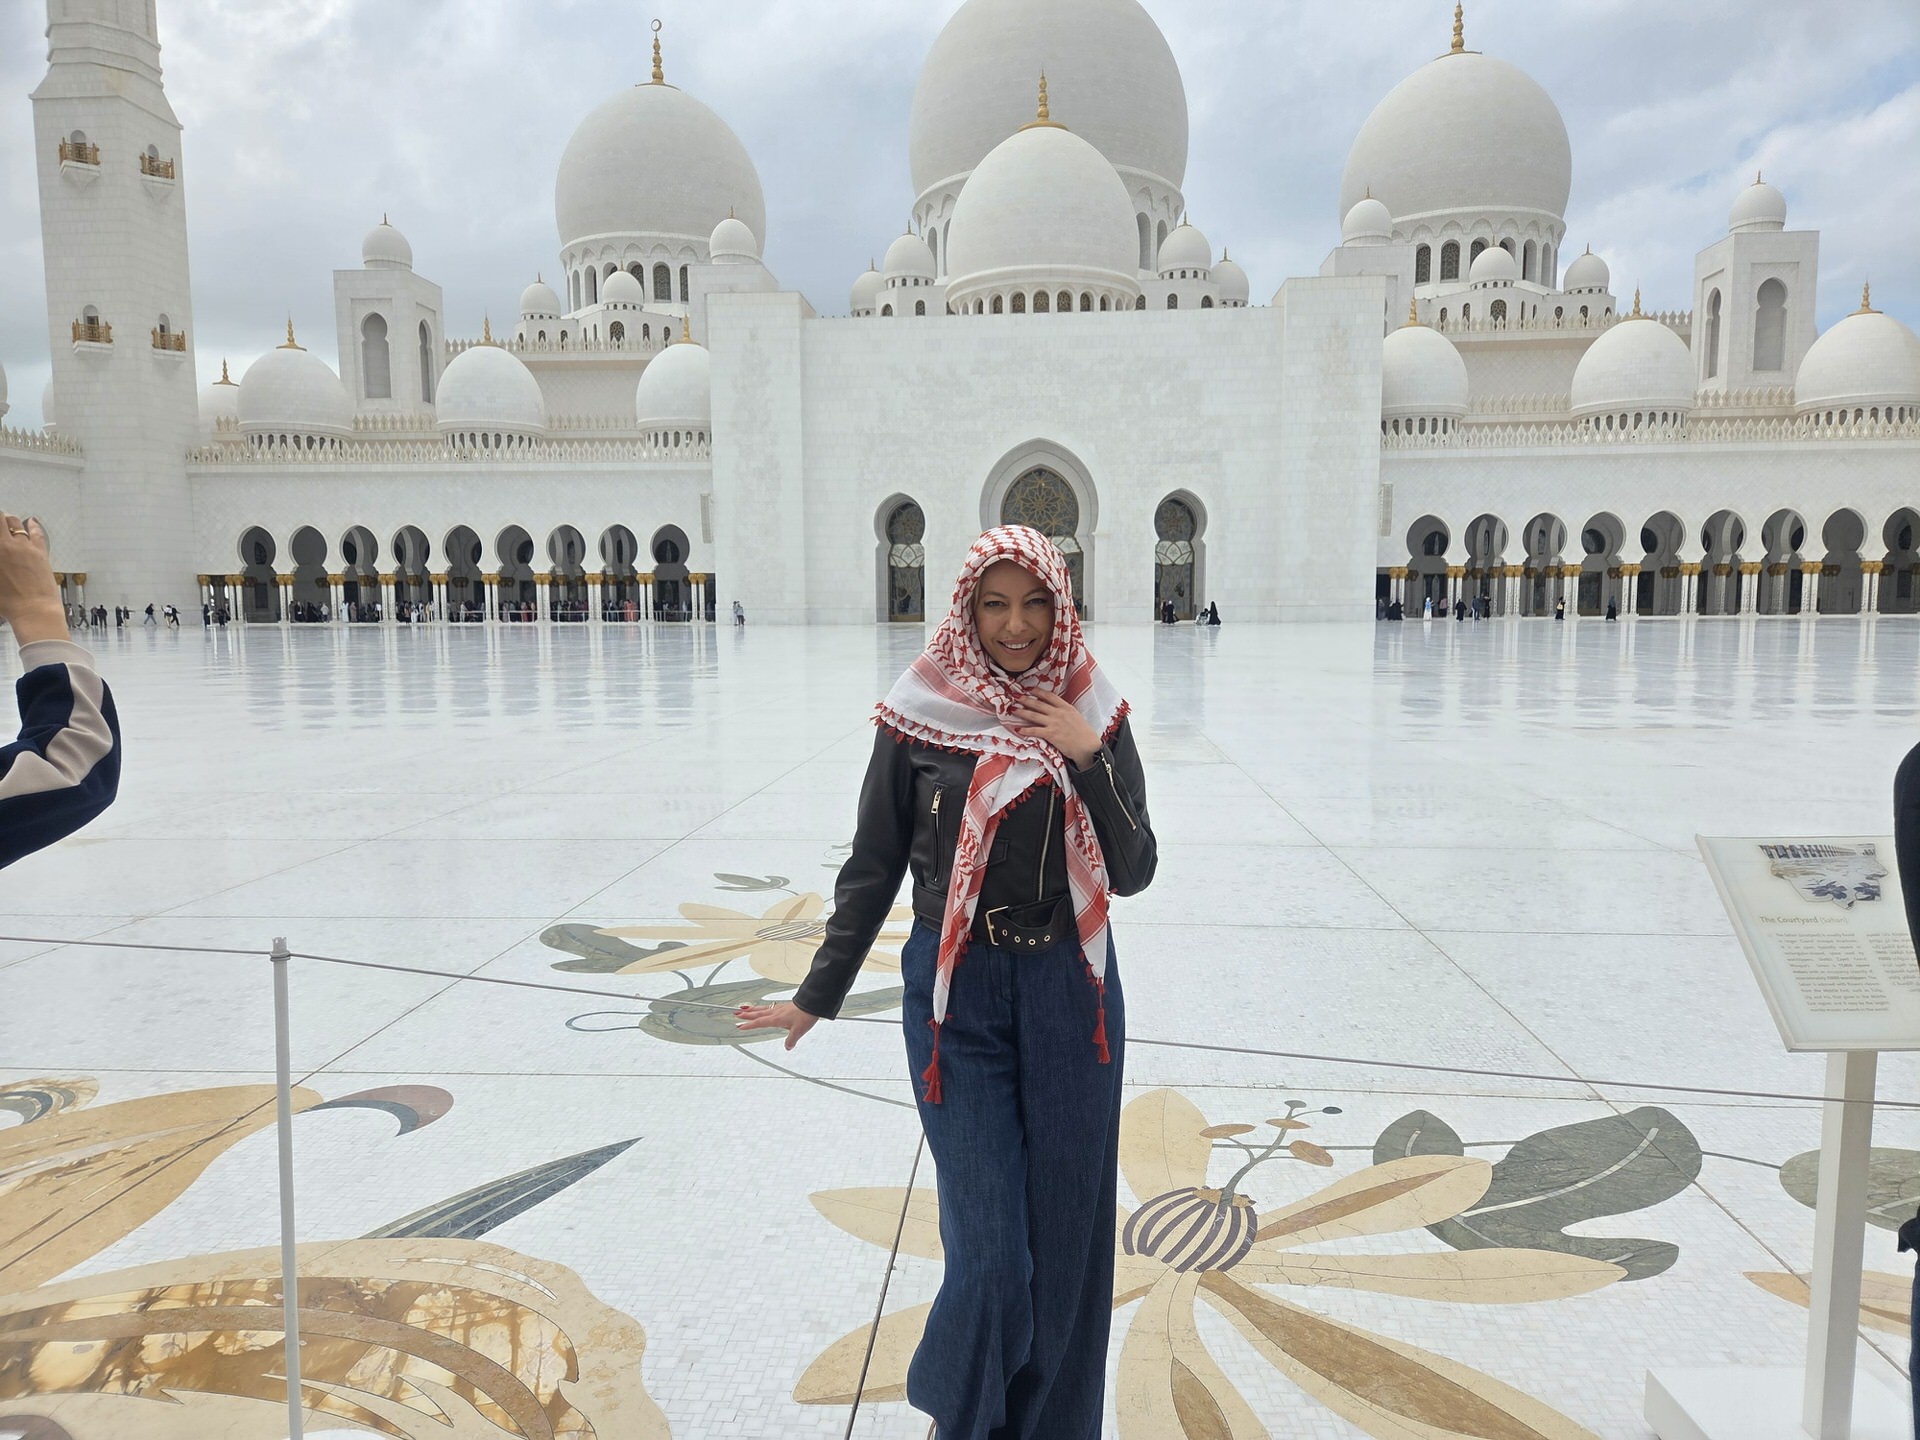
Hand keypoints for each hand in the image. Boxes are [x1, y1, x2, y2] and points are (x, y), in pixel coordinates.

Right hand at [0, 515, 67, 645]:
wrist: (33, 610)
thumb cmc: (9, 602)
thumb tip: (1, 561)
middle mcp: (6, 545)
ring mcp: (24, 546)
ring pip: (15, 522)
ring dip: (9, 520)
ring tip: (6, 521)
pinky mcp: (40, 551)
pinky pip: (36, 532)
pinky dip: (33, 525)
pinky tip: (31, 522)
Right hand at [734, 1001, 819, 1049]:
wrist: (812, 1003)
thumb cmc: (805, 1015)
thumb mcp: (798, 1031)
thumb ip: (791, 1040)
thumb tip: (787, 1047)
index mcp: (776, 1019)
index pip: (759, 1022)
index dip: (749, 1025)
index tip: (739, 1026)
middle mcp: (775, 1013)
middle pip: (757, 1013)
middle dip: (746, 1014)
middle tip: (735, 1014)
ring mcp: (779, 1008)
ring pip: (762, 1008)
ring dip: (751, 1008)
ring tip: (743, 1008)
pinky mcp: (784, 1006)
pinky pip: (768, 1006)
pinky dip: (762, 1007)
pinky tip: (762, 1008)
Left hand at [1010, 689, 1100, 768]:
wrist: (1088, 746)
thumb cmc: (1083, 734)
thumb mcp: (1075, 717)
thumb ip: (1065, 711)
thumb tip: (1054, 709)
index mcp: (1066, 707)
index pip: (1049, 696)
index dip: (1038, 692)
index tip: (1029, 689)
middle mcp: (1059, 713)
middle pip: (1038, 704)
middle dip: (1025, 699)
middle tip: (1015, 696)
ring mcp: (1054, 723)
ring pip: (1034, 715)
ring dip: (1022, 712)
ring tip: (1013, 709)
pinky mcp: (1051, 734)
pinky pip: (1035, 730)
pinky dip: (1025, 730)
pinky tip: (1018, 729)